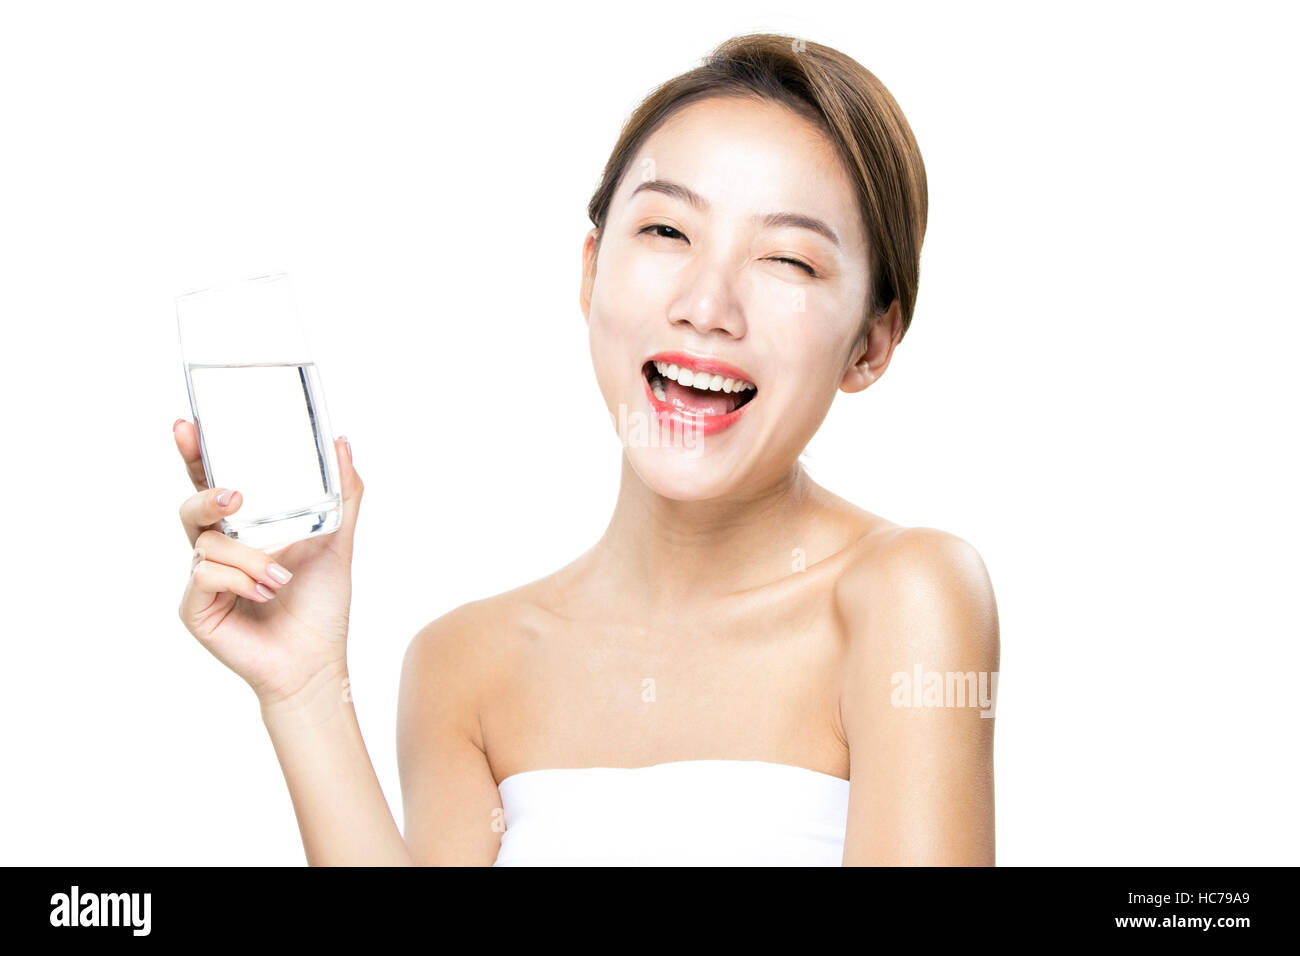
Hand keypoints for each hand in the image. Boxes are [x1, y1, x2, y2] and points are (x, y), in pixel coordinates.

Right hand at [173, 419, 363, 711]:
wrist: (316, 660)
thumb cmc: (321, 604)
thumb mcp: (337, 540)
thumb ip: (341, 494)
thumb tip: (341, 444)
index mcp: (245, 528)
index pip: (213, 482)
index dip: (195, 454)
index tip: (188, 425)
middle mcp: (219, 548)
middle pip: (193, 506)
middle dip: (208, 496)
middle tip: (235, 496)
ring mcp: (204, 578)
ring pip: (206, 543)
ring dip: (249, 558)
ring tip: (280, 578)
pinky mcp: (195, 607)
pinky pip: (204, 575)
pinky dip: (238, 580)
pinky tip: (263, 593)